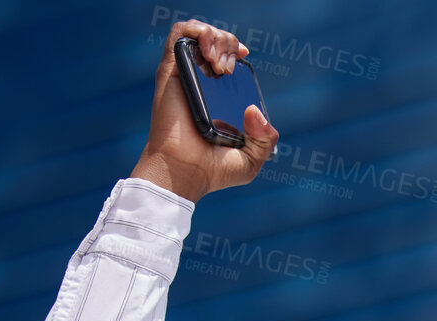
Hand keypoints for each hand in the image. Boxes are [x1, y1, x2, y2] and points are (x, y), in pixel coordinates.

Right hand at [130, 21, 279, 202]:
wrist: (187, 172)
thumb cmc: (214, 170)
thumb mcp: (252, 158)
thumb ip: (266, 137)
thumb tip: (255, 111)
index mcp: (217, 97)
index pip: (227, 57)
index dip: (236, 49)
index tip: (244, 57)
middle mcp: (199, 82)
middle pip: (214, 39)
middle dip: (229, 43)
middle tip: (229, 70)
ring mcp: (185, 75)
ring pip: (198, 31)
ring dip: (217, 38)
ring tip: (221, 66)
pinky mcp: (170, 71)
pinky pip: (180, 33)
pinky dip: (200, 33)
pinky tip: (211, 57)